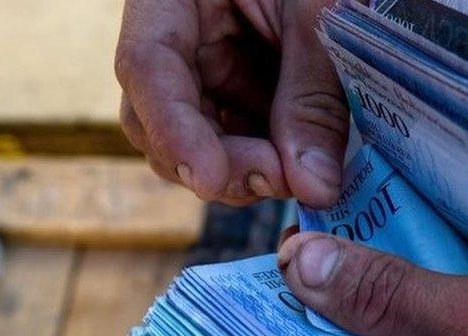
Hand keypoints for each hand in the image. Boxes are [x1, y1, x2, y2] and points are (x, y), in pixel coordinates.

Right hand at [115, 0, 347, 206]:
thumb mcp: (320, 16)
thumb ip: (313, 96)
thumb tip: (314, 186)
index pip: (147, 68)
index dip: (175, 131)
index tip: (209, 177)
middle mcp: (182, 40)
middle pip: (164, 120)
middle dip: (217, 163)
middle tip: (277, 182)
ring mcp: (213, 69)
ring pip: (205, 143)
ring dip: (247, 171)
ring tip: (300, 177)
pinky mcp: (248, 91)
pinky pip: (246, 140)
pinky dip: (273, 161)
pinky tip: (306, 165)